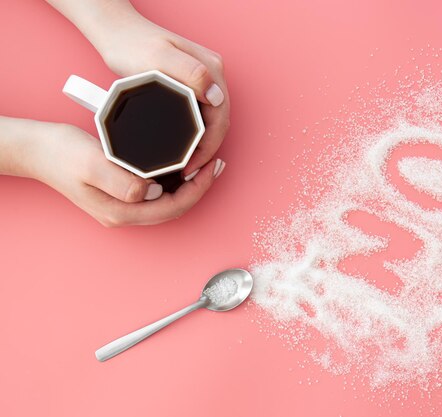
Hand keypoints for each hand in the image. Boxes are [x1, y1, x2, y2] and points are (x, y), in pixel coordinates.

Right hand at [19, 120, 220, 226]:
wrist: (37, 150)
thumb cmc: (61, 154)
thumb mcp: (91, 163)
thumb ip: (122, 181)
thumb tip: (153, 192)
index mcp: (121, 211)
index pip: (173, 207)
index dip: (197, 189)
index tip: (211, 167)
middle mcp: (125, 213)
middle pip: (175, 208)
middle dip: (199, 188)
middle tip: (216, 164)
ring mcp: (123, 206)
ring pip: (167, 202)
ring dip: (189, 185)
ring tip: (205, 164)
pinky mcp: (121, 194)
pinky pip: (157, 194)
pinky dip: (175, 181)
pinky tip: (181, 165)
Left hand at [89, 4, 229, 178]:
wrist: (116, 33)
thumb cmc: (132, 44)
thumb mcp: (158, 57)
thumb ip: (190, 73)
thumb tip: (217, 96)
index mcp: (211, 69)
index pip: (221, 117)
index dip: (209, 147)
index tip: (191, 166)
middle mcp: (212, 75)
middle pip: (219, 122)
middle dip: (207, 151)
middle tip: (187, 172)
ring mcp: (203, 81)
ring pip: (211, 121)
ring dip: (203, 146)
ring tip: (185, 166)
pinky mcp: (191, 86)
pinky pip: (201, 116)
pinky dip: (196, 136)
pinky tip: (184, 148)